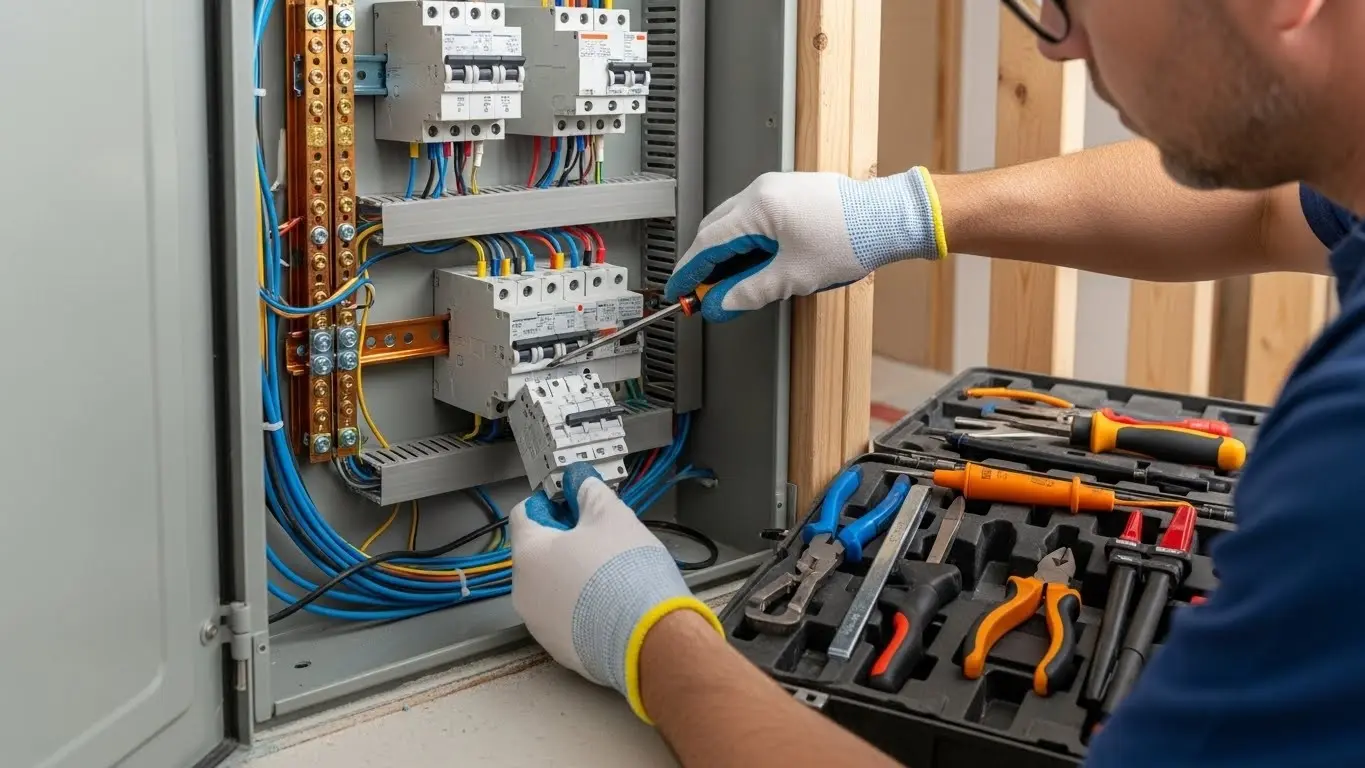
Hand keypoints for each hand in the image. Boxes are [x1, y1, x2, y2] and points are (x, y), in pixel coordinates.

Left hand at [510, 463, 723, 722]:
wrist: (648, 638)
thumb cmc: (624, 569)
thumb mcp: (612, 516)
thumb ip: (590, 493)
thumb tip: (580, 483)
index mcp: (528, 553)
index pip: (524, 513)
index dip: (551, 502)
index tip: (577, 503)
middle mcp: (523, 592)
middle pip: (537, 554)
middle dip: (565, 542)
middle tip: (601, 539)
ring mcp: (539, 625)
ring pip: (550, 588)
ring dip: (572, 576)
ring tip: (610, 576)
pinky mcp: (560, 650)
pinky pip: (566, 618)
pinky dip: (582, 608)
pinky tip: (611, 605)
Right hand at [664, 168, 947, 321]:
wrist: (890, 218)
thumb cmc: (853, 238)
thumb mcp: (793, 277)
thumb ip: (750, 292)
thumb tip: (722, 303)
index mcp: (758, 207)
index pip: (707, 242)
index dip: (690, 271)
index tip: (679, 290)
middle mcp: (763, 191)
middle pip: (716, 230)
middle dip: (707, 263)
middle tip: (704, 292)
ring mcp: (778, 189)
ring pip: (736, 224)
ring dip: (729, 253)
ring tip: (734, 285)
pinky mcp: (792, 194)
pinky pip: (756, 218)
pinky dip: (748, 242)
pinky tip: (757, 265)